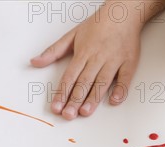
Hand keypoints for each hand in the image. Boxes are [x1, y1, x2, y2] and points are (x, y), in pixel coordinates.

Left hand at [30, 5, 142, 119]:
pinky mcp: (129, 62)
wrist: (122, 13)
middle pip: (84, 82)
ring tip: (85, 112)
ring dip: (93, 98)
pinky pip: (124, 78)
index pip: (69, 77)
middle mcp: (97, 58)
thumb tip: (35, 62)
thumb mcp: (71, 35)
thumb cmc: (98, 25)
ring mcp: (114, 61)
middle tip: (68, 115)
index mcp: (83, 53)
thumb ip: (53, 51)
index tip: (56, 107)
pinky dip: (120, 89)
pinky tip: (114, 101)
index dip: (62, 93)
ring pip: (102, 82)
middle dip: (75, 100)